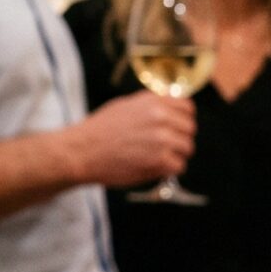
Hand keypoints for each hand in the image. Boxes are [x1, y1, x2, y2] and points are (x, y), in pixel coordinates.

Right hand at [75, 91, 193, 186]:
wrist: (81, 151)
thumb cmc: (99, 130)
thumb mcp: (125, 105)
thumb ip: (150, 105)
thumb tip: (170, 105)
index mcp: (153, 102)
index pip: (187, 108)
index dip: (183, 119)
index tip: (176, 128)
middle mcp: (160, 117)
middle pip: (189, 129)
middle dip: (179, 139)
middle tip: (164, 147)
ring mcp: (162, 139)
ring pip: (187, 148)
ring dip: (175, 155)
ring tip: (155, 158)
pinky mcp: (160, 160)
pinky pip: (179, 166)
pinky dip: (168, 170)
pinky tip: (153, 167)